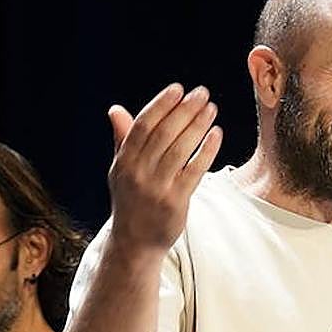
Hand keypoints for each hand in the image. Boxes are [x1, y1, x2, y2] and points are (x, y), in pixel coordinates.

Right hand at [107, 83, 222, 254]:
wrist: (134, 242)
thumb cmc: (130, 200)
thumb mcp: (121, 170)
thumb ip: (123, 139)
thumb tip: (115, 110)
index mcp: (123, 162)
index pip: (143, 126)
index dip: (161, 105)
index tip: (178, 89)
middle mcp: (138, 174)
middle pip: (164, 134)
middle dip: (184, 110)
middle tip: (202, 93)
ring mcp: (157, 189)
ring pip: (180, 150)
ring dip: (197, 126)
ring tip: (211, 109)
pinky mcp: (175, 202)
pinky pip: (194, 171)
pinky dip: (206, 151)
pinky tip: (216, 134)